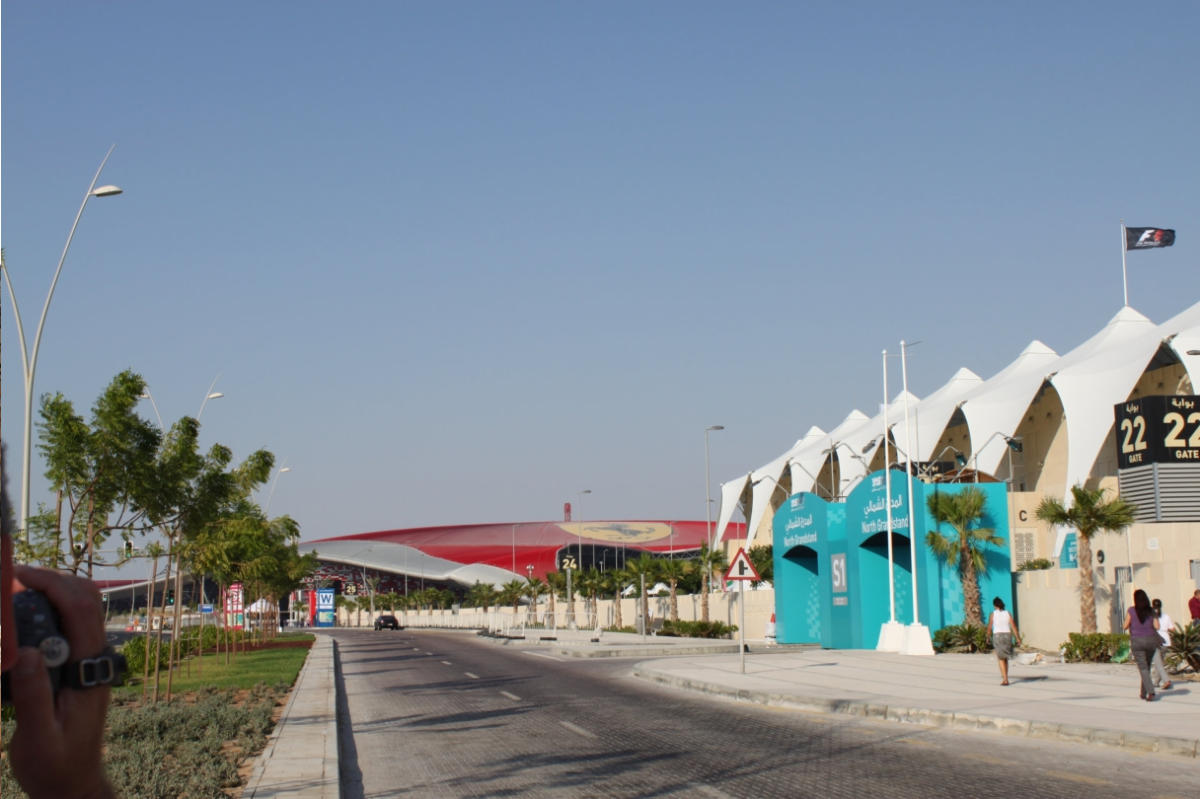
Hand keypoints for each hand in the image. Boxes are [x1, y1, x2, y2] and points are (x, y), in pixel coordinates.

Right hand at [7, 565, 115, 798]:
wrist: (73, 782)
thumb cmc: (55, 765)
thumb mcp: (37, 737)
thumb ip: (33, 696)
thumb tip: (28, 652)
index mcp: (90, 669)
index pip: (81, 611)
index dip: (52, 584)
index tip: (19, 574)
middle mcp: (96, 657)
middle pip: (85, 599)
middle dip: (51, 579)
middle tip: (10, 576)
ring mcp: (90, 659)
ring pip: (80, 608)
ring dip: (51, 590)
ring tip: (13, 589)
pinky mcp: (79, 665)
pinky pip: (69, 625)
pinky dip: (48, 609)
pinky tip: (21, 614)